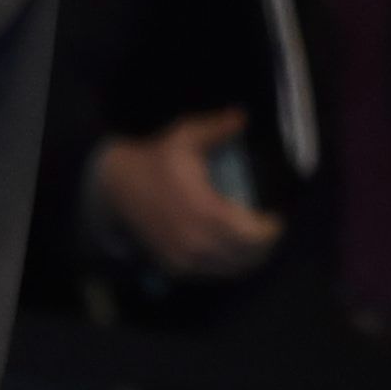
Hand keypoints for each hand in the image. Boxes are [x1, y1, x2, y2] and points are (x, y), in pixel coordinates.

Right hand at [91, 111, 282, 280]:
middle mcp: (199, 242)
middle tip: (269, 229)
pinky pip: (213, 274)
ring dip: (248, 258)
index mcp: (206, 212)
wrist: (114, 186)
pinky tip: (229, 248)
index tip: (276, 217)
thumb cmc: (155, 160)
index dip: (272, 230)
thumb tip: (244, 116)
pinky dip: (226, 264)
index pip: (254, 236)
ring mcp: (186, 258)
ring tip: (253, 240)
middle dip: (265, 245)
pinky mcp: (176, 267)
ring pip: (232, 270)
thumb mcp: (185, 137)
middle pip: (248, 257)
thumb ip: (217, 128)